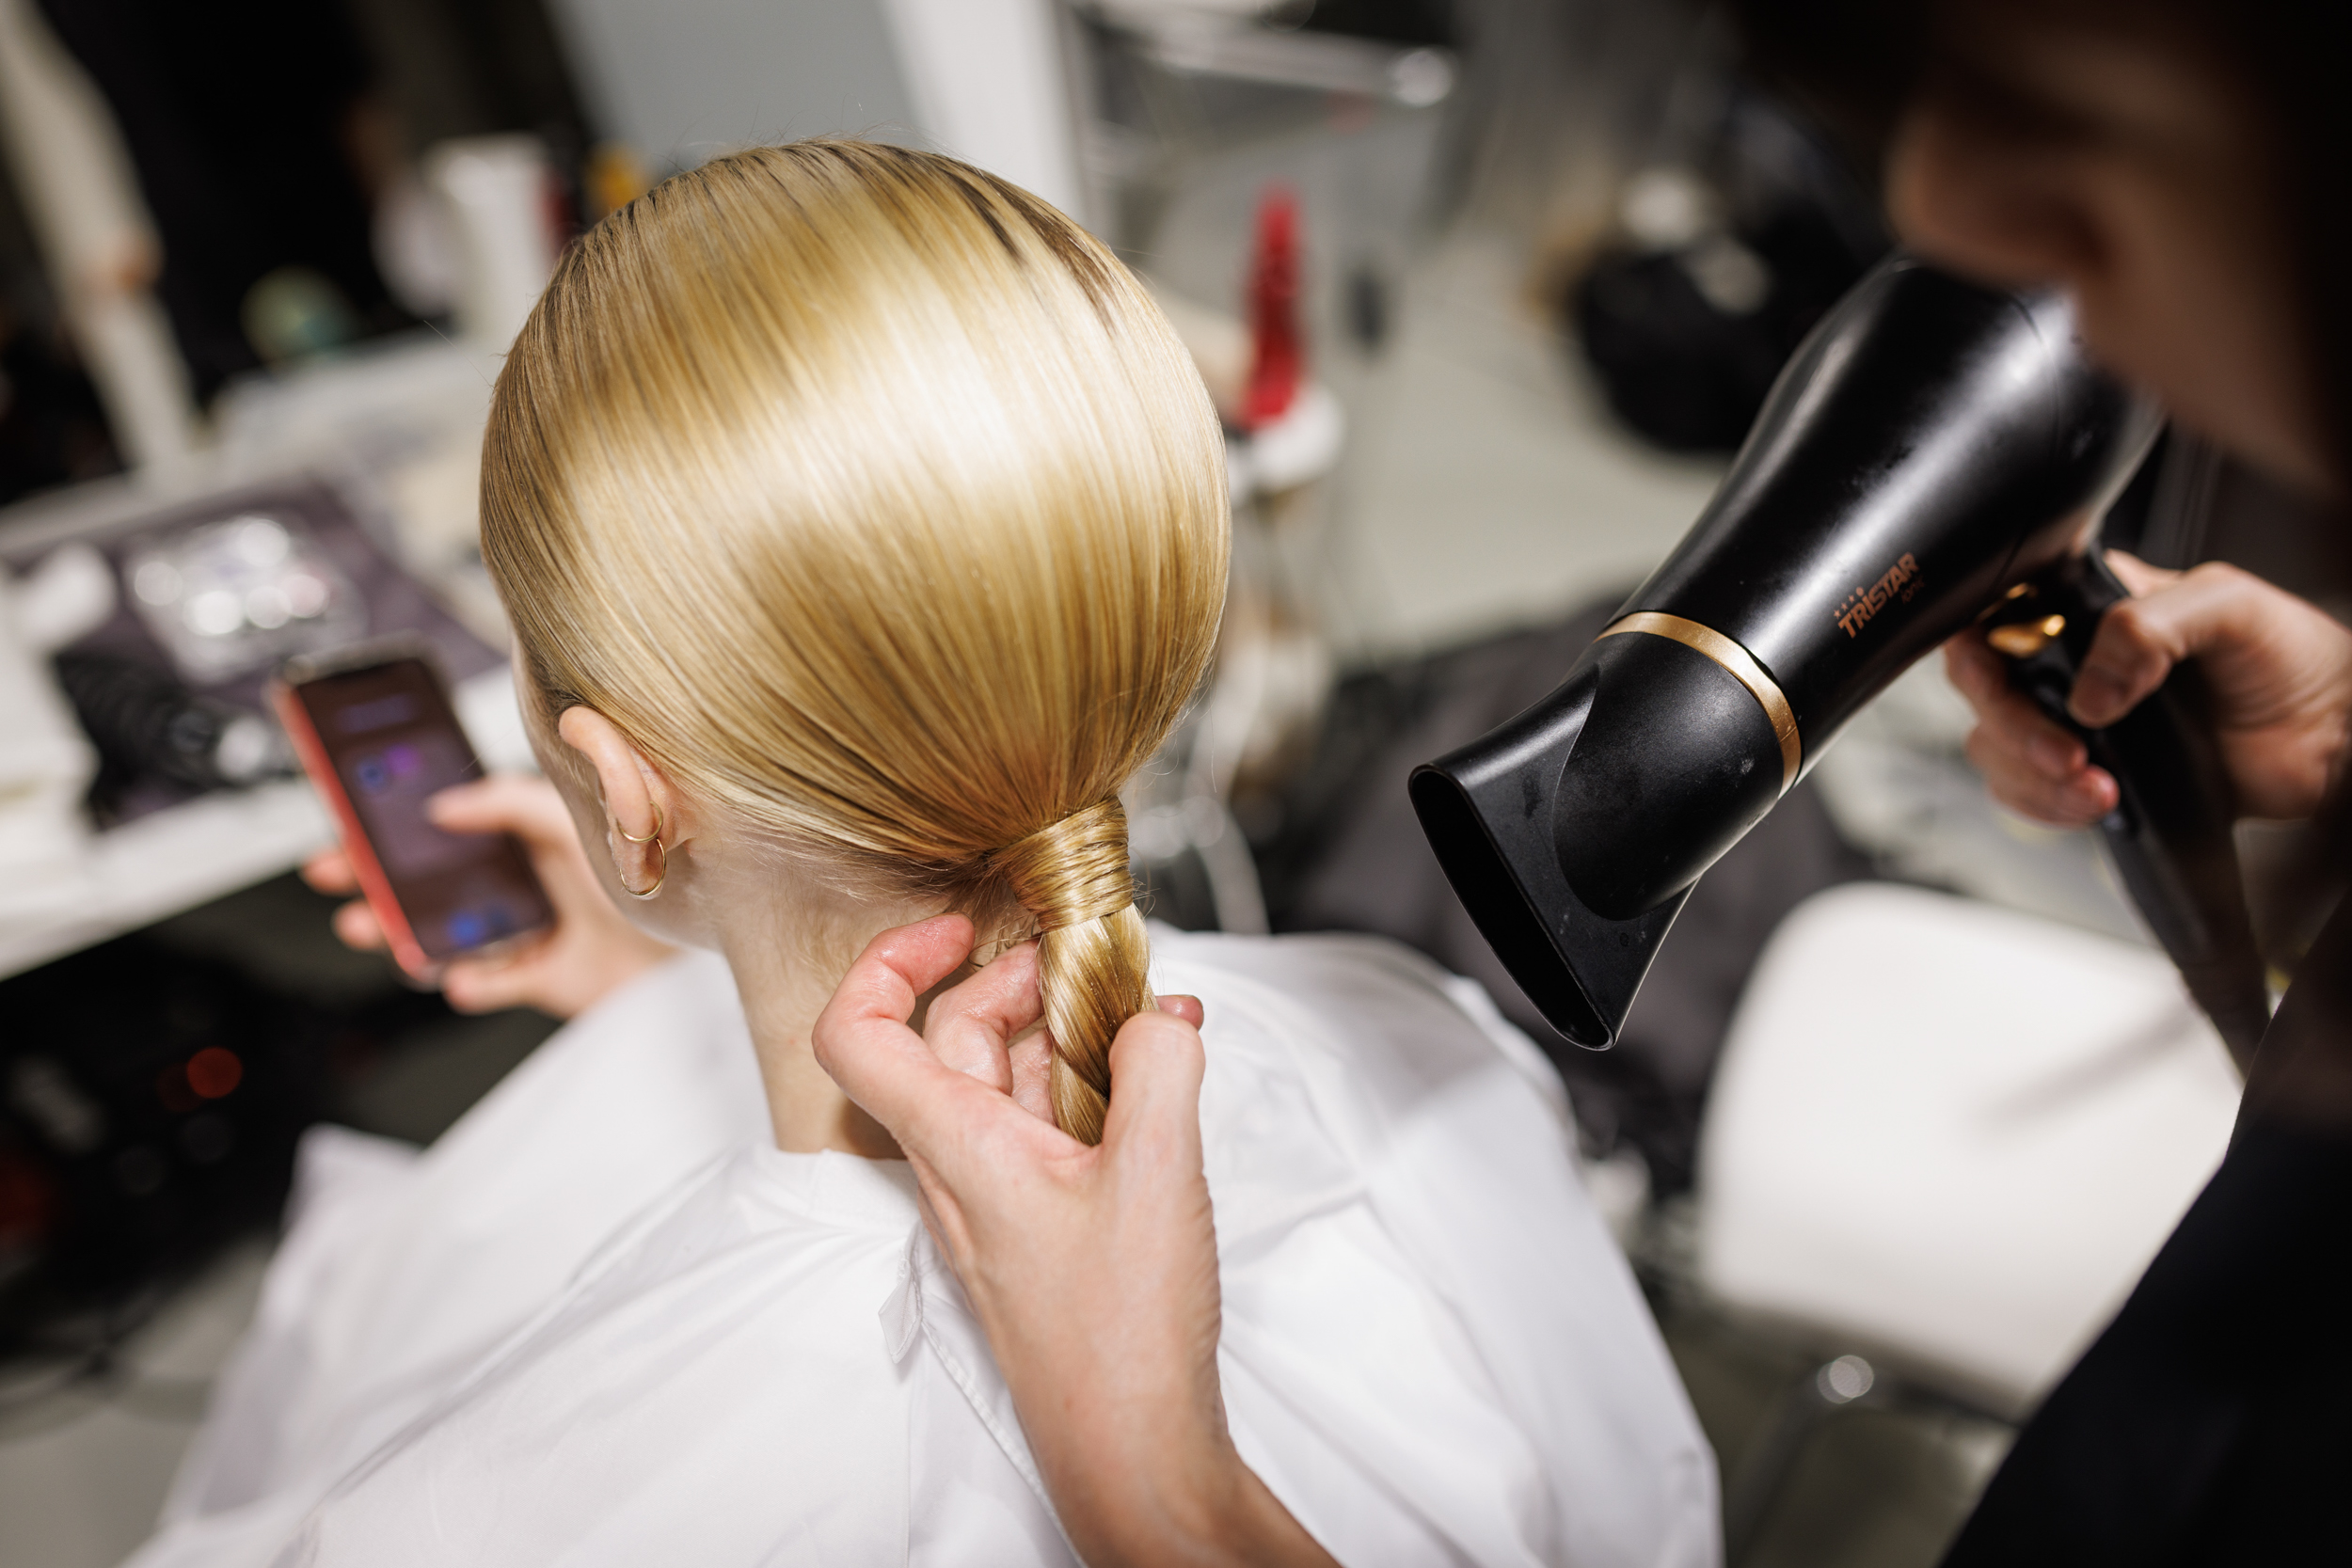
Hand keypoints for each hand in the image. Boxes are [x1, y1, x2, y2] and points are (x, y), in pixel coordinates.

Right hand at [301, 773, 677, 1017]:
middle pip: (432, 882)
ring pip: (448, 934)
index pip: (445, 827)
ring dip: (403, 933)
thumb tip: (448, 803)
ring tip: (373, 929)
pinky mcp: (545, 974)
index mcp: (524, 836)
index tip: (350, 826)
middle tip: (337, 876)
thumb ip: (512, 802)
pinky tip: (464, 979)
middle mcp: (523, 880)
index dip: (396, 829)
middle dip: (378, 881)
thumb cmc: (651, 858)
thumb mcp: (575, 813)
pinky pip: (494, 982)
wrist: (704, 922)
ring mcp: (530, 928)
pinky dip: (473, 984)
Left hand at [813, 916, 1333, 1567]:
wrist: (1134, 1452)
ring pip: (1007, 1083)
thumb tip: (1155, 1014)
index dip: (894, 961)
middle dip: (1019, 983)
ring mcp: (999, 1200)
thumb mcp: (1156, 1173)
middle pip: (953, 1040)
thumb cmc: (1121, 1340)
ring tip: (1150, 1018)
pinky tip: (1159, 1079)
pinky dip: (1095, 1087)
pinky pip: (1048, 1129)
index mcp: (957, 1147)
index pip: (860, 1033)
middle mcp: (961, 1170)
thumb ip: (1156, 1066)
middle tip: (1097, 965)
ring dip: (1068, 1034)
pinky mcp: (1041, 1226)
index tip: (964, 926)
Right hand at [1944, 551, 2351, 826]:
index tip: (2003, 682)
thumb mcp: (2227, 606)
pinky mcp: (2090, 777)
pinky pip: (2030, 796)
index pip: (1994, 615)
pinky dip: (2049, 807)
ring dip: (2033, 777)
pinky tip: (2096, 803)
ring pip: (1994, 749)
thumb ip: (2147, 627)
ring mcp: (2075, 723)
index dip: (1982, 652)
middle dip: (2013, 728)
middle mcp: (2071, 662)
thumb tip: (2085, 692)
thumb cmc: (2291, 657)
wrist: (2332, 737)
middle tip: (2066, 751)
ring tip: (2095, 786)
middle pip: (1983, 690)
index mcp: (2090, 606)